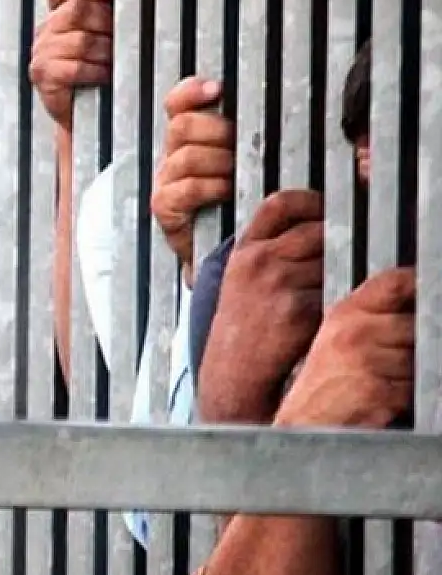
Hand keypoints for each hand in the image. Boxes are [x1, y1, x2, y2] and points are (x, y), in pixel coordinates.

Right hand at [29, 0, 111, 129]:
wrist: (86, 116)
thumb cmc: (97, 76)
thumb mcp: (101, 38)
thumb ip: (102, 15)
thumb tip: (116, 2)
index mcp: (57, 15)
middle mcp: (45, 31)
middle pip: (77, 10)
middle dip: (105, 25)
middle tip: (115, 42)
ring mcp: (41, 53)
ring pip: (81, 40)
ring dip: (104, 53)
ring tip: (110, 63)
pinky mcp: (43, 75)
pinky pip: (75, 67)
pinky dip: (96, 72)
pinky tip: (102, 77)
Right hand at [153, 77, 233, 279]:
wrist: (226, 253)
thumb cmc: (242, 204)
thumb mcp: (249, 164)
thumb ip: (251, 137)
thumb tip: (279, 108)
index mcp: (187, 140)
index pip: (176, 103)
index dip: (191, 91)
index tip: (217, 89)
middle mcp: (171, 156)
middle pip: (181, 126)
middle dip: (216, 131)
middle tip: (238, 146)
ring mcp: (164, 181)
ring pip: (185, 156)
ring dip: (218, 162)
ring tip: (237, 173)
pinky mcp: (164, 208)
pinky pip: (185, 188)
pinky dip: (210, 187)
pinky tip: (227, 191)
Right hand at [197, 189, 324, 421]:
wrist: (234, 373)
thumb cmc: (241, 330)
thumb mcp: (239, 280)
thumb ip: (267, 250)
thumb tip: (312, 225)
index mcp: (244, 252)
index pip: (281, 204)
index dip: (308, 201)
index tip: (322, 207)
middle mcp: (261, 262)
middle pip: (318, 229)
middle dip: (333, 240)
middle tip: (336, 256)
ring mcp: (281, 284)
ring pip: (334, 258)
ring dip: (339, 271)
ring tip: (326, 289)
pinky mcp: (302, 309)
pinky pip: (338, 289)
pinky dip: (339, 298)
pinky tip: (325, 311)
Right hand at [276, 267, 414, 427]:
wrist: (304, 423)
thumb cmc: (324, 382)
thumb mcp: (337, 334)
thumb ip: (371, 314)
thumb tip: (414, 302)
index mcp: (346, 312)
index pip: (397, 282)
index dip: (418, 286)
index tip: (424, 295)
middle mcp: (355, 332)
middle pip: (415, 324)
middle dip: (411, 342)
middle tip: (388, 356)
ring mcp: (366, 360)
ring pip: (418, 357)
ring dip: (408, 372)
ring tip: (381, 379)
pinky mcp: (378, 389)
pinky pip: (413, 387)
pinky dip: (403, 396)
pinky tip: (380, 397)